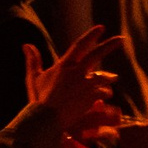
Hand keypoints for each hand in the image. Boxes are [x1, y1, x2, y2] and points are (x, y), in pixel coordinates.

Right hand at [22, 25, 117, 139]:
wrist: (46, 119)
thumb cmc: (38, 99)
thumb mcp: (33, 78)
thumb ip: (32, 60)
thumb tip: (26, 45)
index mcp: (64, 65)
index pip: (79, 45)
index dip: (90, 36)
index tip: (101, 28)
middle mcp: (76, 72)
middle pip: (96, 54)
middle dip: (110, 45)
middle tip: (121, 38)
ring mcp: (85, 85)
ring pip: (103, 77)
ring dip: (108, 77)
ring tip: (113, 78)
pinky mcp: (91, 98)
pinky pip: (103, 93)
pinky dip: (104, 94)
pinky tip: (104, 97)